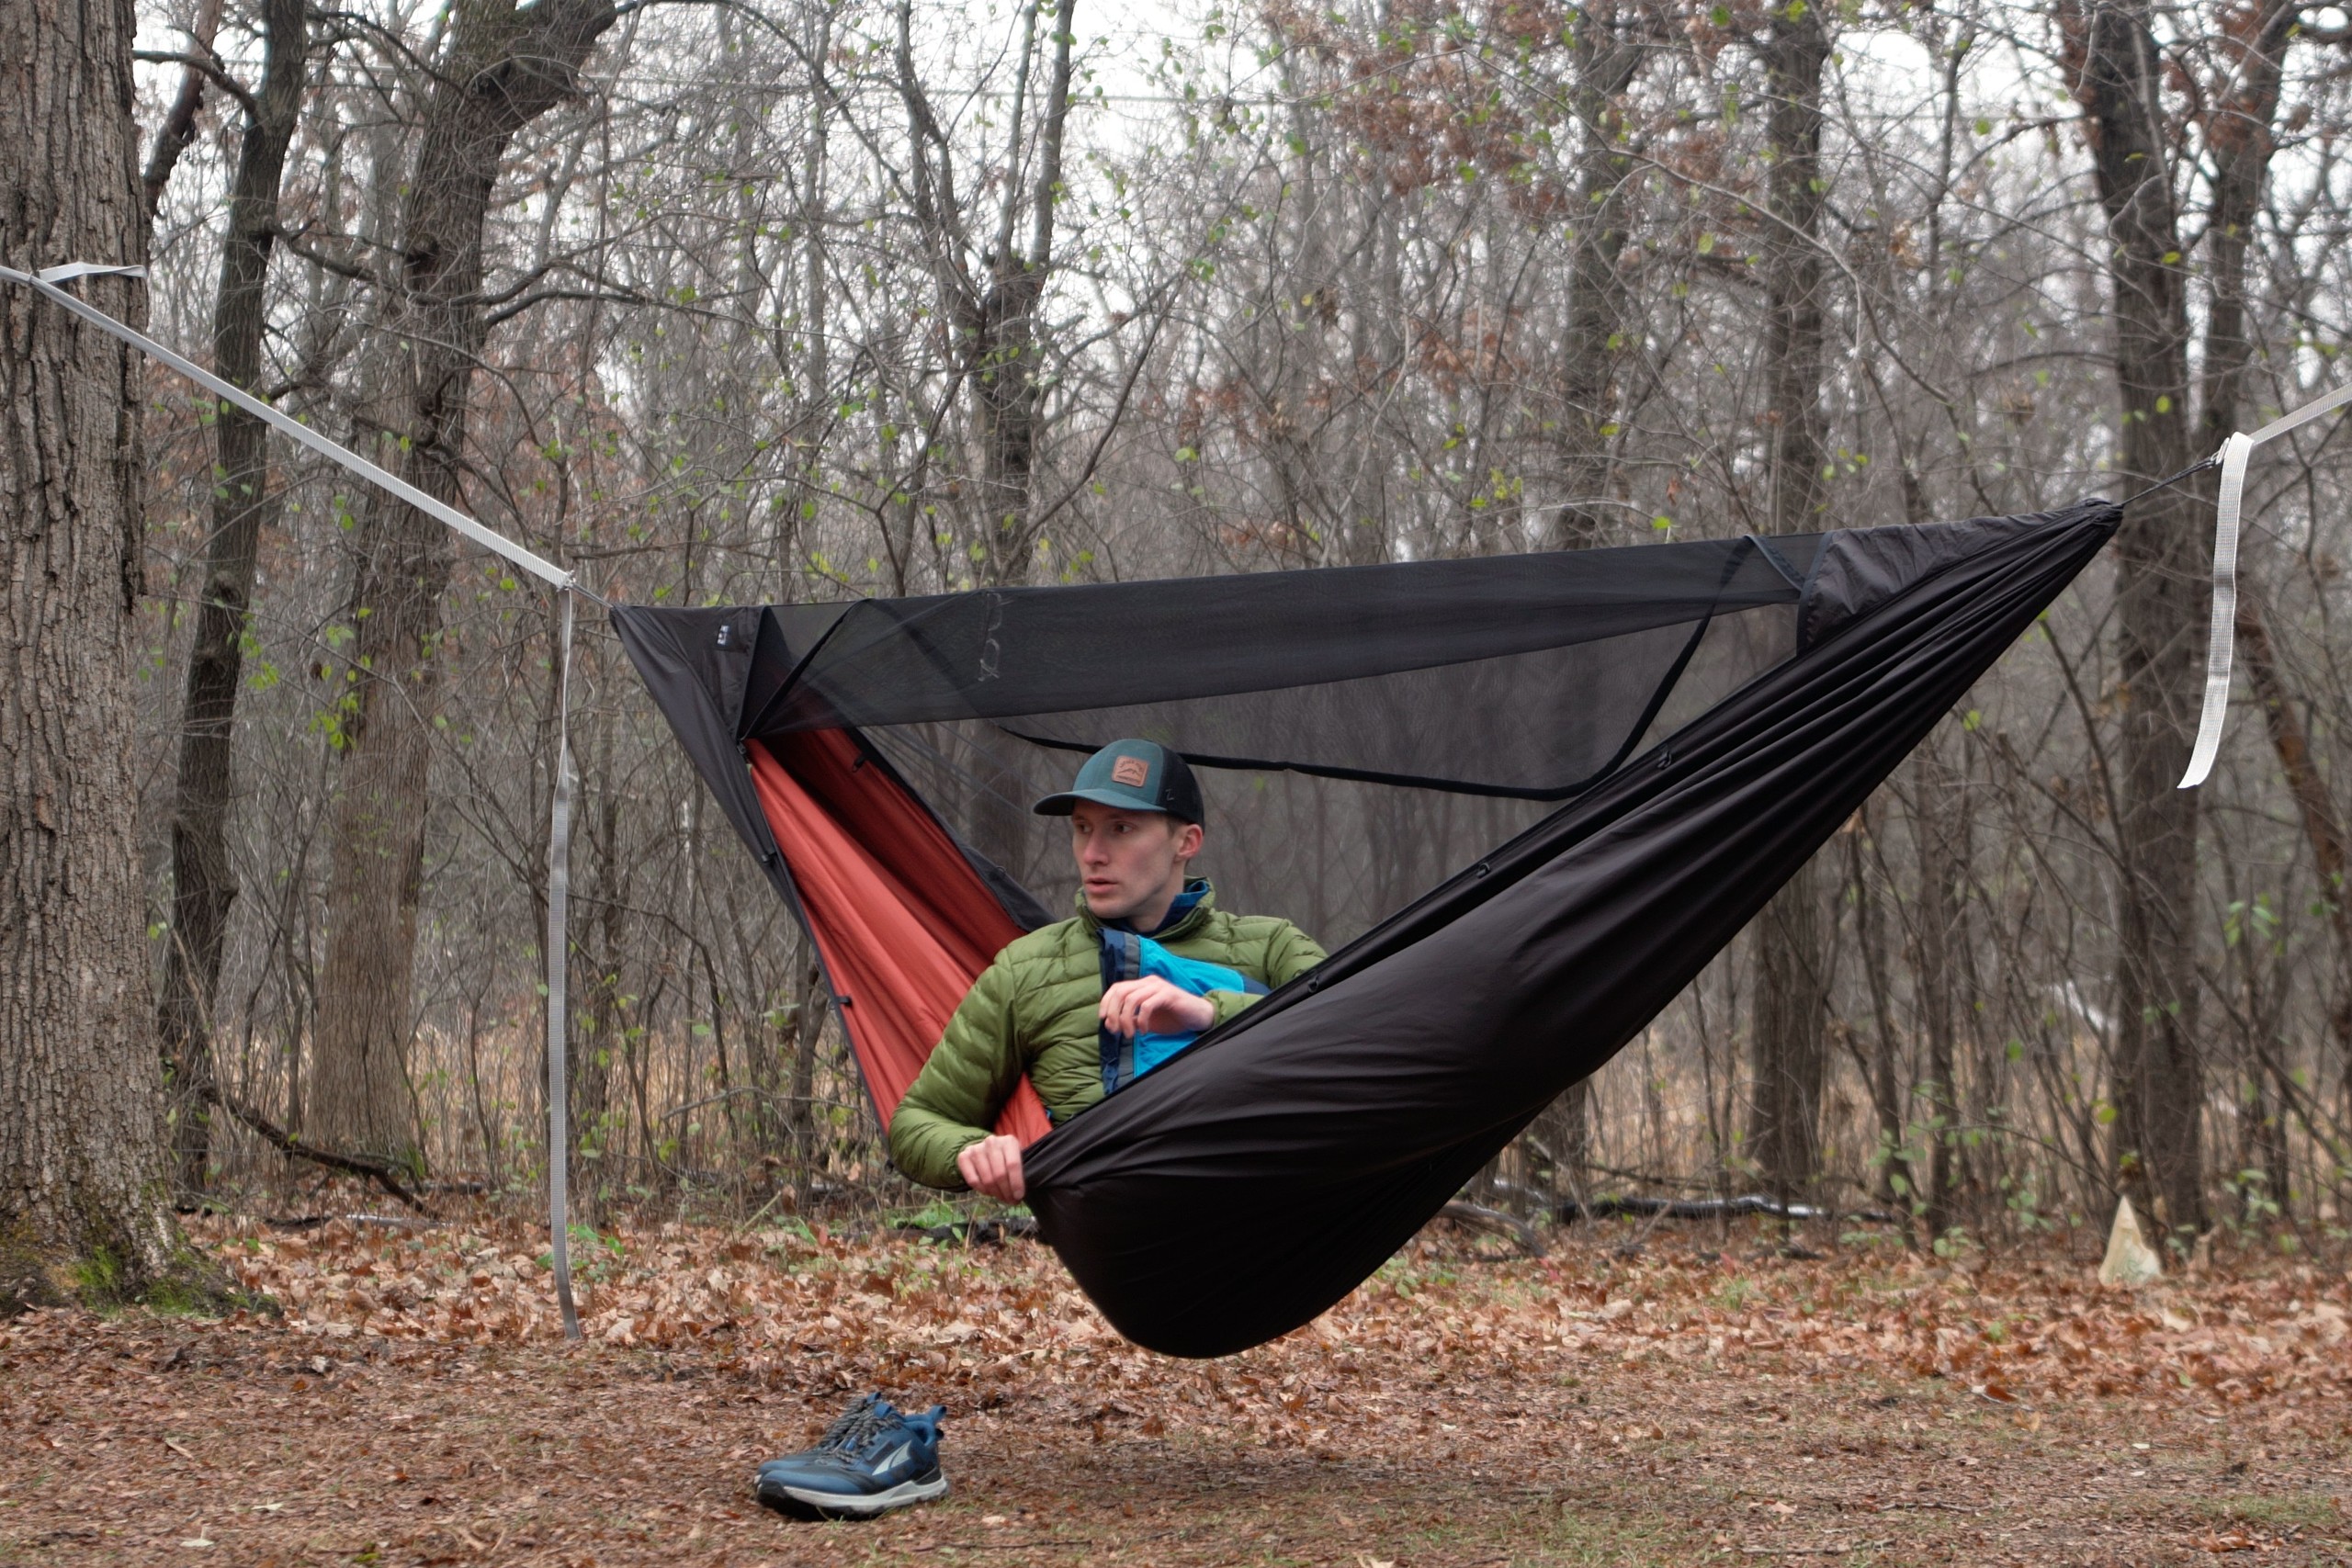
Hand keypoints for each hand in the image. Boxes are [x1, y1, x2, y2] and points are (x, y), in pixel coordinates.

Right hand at [957, 1133, 1025, 1201]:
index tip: (1018, 1197)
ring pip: (987, 1179)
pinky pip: (973, 1181)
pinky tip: (989, 1191)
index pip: (1012, 1164)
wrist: (985, 1150)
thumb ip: (1020, 1173)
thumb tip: (1018, 1195)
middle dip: (1006, 1192)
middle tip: (1010, 1201)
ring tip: (1001, 1197)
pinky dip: (982, 1190)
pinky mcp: (963, 1156)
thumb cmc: (1006, 1158)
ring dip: (995, 1193)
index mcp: (1008, 1141)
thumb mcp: (1017, 1160)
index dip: (1016, 1183)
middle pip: (999, 1174)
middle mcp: (991, 1142)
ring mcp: (976, 1149)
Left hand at [1099, 976, 1216, 1039]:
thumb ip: (1129, 1019)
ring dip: (1126, 1019)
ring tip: (1130, 1034)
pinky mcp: (1168, 995)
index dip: (1106, 1002)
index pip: (1117, 988)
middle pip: (1121, 992)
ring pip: (1131, 999)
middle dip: (1113, 1012)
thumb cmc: (1172, 1018)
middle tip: (1116, 1030)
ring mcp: (1159, 987)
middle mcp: (1149, 982)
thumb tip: (1110, 1024)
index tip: (1103, 1019)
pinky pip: (1147, 1005)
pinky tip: (1145, 1031)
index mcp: (1142, 985)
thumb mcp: (1146, 1020)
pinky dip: (1141, 1020)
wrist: (1198, 1017)